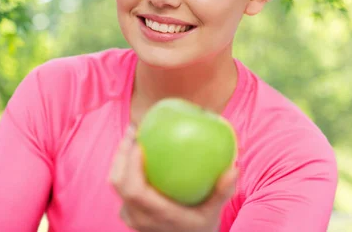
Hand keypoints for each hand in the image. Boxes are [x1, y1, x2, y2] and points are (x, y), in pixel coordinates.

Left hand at [109, 125, 237, 231]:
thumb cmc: (199, 227)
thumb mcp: (213, 213)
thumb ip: (222, 192)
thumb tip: (235, 167)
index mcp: (155, 215)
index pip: (134, 189)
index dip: (130, 164)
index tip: (139, 142)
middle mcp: (138, 217)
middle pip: (118, 182)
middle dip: (122, 153)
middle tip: (134, 130)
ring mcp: (130, 216)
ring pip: (116, 183)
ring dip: (121, 157)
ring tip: (133, 135)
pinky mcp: (128, 212)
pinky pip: (122, 185)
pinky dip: (125, 166)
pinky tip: (137, 149)